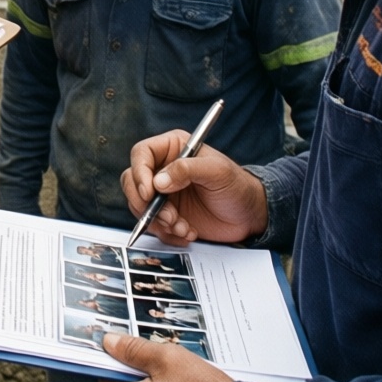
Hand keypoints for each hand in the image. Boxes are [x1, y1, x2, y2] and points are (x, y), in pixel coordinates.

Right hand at [121, 131, 267, 244]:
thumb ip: (187, 170)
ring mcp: (163, 193)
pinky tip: (188, 232)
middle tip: (168, 216)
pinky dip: (167, 233)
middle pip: (132, 180)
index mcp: (173, 148)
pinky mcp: (167, 214)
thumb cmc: (237, 186)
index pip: (142, 154)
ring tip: (183, 226)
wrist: (248, 215)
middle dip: (146, 203)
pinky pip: (152, 225)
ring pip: (139, 205)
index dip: (140, 172)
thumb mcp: (217, 172)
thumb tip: (158, 182)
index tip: (149, 193)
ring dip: (158, 221)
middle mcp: (163, 169)